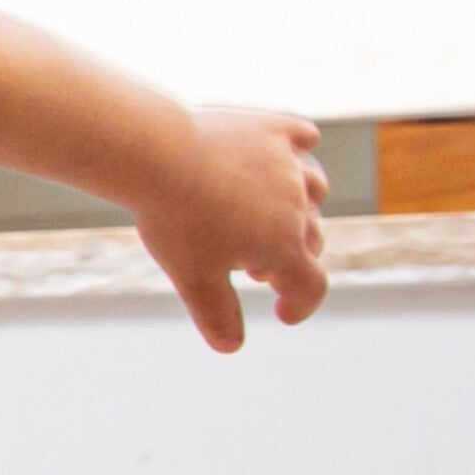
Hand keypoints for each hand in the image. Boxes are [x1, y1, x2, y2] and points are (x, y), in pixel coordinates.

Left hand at [140, 106, 328, 352]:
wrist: (160, 155)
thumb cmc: (176, 221)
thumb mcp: (193, 278)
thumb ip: (217, 314)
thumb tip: (231, 347)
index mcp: (282, 246)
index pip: (311, 285)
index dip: (300, 305)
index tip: (282, 314)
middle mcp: (297, 204)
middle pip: (311, 239)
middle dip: (289, 257)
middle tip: (250, 266)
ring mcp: (287, 163)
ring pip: (314, 189)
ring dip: (301, 207)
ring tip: (270, 215)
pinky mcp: (271, 127)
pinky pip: (301, 137)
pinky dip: (301, 146)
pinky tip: (297, 149)